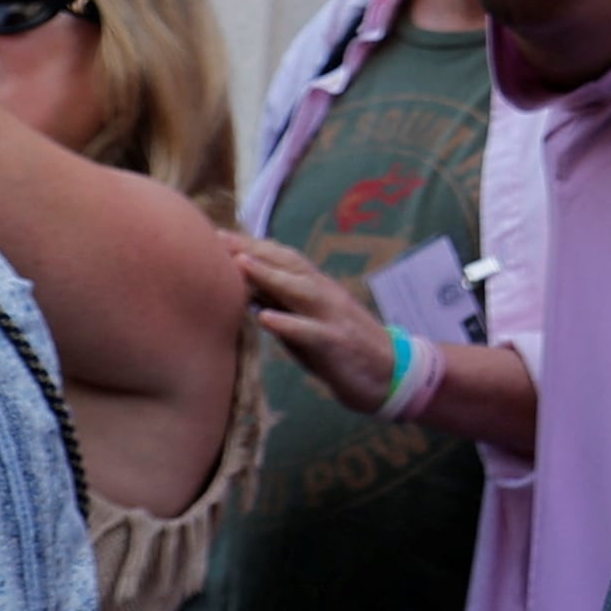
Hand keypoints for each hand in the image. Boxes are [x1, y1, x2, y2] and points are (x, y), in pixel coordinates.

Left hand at [234, 237, 408, 416]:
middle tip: (219, 239)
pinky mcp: (337, 343)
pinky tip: (264, 317)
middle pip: (290, 265)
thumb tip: (248, 294)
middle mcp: (326, 294)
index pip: (284, 259)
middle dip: (254, 250)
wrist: (392, 374)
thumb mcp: (310, 324)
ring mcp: (333, 317)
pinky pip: (310, 331)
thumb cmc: (345, 350)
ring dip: (269, 276)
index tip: (220, 236)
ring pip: (300, 290)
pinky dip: (287, 323)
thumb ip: (285, 307)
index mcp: (319, 288)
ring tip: (240, 265)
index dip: (253, 245)